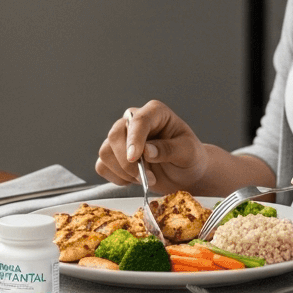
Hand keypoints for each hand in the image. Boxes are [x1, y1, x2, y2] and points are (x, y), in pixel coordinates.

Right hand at [95, 100, 209, 193]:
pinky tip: (133, 180)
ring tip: (145, 179)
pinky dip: (116, 178)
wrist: (185, 174)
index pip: (139, 120)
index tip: (135, 157)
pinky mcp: (114, 155)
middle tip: (146, 177)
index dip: (134, 138)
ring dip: (123, 172)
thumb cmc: (189, 158)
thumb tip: (147, 151)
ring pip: (105, 152)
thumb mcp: (188, 153)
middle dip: (127, 161)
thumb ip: (169, 149)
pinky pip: (102, 166)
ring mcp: (122, 138)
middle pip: (115, 135)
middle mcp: (134, 121)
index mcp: (155, 113)